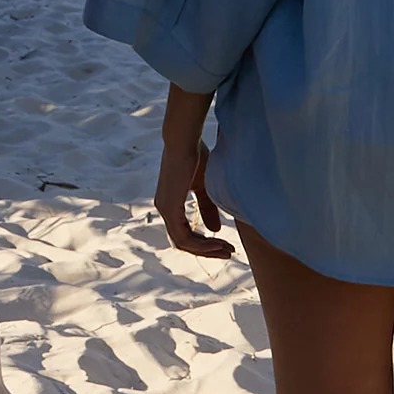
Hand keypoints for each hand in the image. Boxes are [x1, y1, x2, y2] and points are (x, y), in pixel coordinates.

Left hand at [154, 138, 233, 259]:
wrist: (186, 141)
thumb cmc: (195, 157)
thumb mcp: (205, 187)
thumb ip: (207, 208)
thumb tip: (215, 230)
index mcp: (171, 204)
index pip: (185, 233)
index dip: (205, 243)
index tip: (225, 244)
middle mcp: (164, 209)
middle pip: (184, 242)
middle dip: (208, 250)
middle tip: (228, 253)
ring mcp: (165, 210)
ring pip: (184, 243)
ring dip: (207, 249)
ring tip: (227, 250)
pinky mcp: (169, 208)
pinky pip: (184, 237)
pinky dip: (202, 243)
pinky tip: (218, 242)